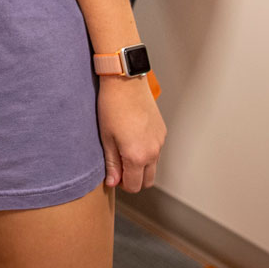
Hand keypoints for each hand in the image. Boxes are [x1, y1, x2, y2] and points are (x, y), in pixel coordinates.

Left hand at [97, 75, 164, 191]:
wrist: (125, 82)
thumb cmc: (112, 106)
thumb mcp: (106, 138)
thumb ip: (111, 164)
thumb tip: (112, 182)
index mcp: (137, 156)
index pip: (134, 186)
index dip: (121, 184)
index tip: (113, 174)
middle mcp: (153, 152)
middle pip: (147, 181)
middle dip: (134, 179)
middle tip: (118, 165)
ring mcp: (160, 141)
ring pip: (153, 166)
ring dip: (141, 165)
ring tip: (124, 148)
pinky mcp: (162, 131)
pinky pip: (156, 150)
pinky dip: (147, 151)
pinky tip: (133, 137)